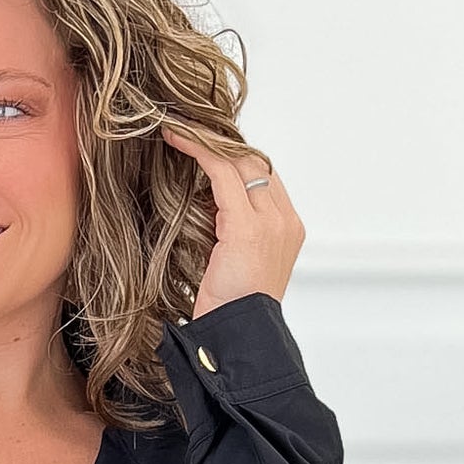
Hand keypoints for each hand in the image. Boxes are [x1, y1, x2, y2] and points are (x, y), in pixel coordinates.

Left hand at [159, 124, 304, 316]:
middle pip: (255, 162)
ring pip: (240, 160)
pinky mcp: (248, 226)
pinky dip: (198, 149)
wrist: (239, 337)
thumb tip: (204, 207)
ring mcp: (272, 222)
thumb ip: (228, 232)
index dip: (233, 156)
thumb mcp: (231, 263)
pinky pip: (221, 171)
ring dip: (208, 139)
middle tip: (188, 125)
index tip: (204, 143)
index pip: (263, 176)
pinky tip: (176, 138)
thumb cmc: (231, 311)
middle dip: (222, 141)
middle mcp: (286, 221)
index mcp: (287, 229)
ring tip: (179, 127)